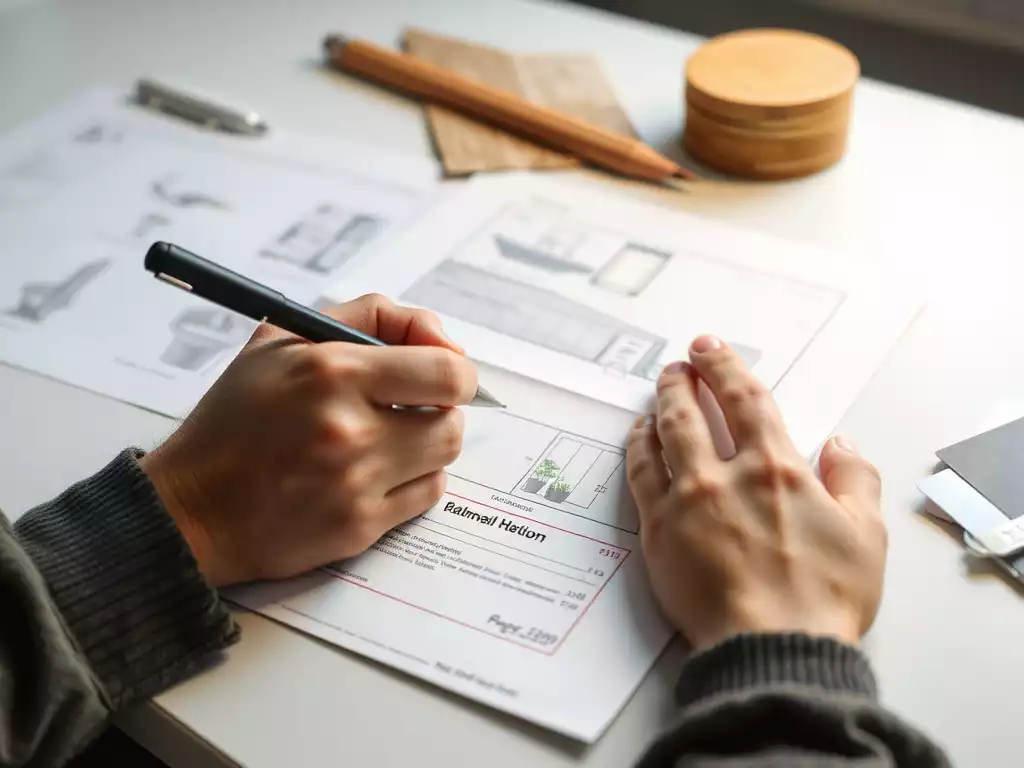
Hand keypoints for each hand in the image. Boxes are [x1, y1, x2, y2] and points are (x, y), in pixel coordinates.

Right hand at [140, 294, 476, 586]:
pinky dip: (409, 482)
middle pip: (452, 422)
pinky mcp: (358, 529)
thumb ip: (370, 317)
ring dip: (424, 447)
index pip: (447, 371)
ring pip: (443, 460)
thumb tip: (441, 340)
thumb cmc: (236, 418)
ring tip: (383, 441)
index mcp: (332, 372)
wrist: (190, 508)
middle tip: (406, 409)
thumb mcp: (284, 337)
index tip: (440, 375)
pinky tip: (372, 474)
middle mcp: (349, 431)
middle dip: (438, 411)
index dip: (454, 370)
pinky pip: (424, 498)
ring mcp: (356, 486)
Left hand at [626, 335, 885, 650]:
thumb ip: (855, 480)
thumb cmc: (822, 599)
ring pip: (662, 436)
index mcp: (777, 469)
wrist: (771, 649)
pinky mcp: (657, 531)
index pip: (745, 400)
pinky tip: (638, 438)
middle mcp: (725, 475)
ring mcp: (685, 501)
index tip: (710, 349)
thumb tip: (841, 444)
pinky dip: (637, 448)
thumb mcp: (865, 535)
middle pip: (693, 411)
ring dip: (659, 407)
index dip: (726, 368)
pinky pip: (640, 475)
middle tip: (679, 365)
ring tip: (657, 394)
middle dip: (683, 379)